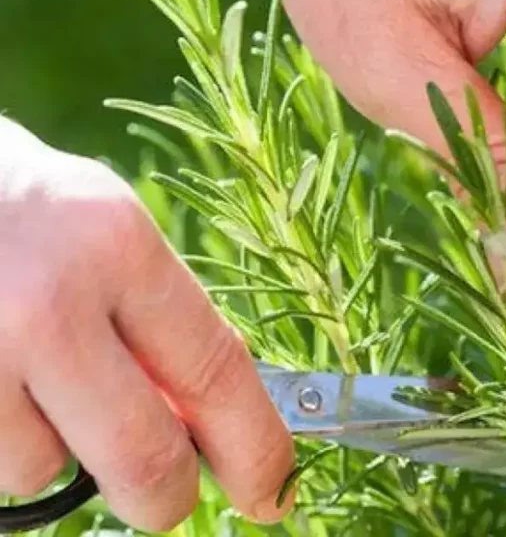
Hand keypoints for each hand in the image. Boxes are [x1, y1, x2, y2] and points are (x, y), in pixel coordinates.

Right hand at [0, 118, 294, 530]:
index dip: (256, 448)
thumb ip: (154, 319)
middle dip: (165, 497)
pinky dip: (0, 436)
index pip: (215, 370)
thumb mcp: (99, 233)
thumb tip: (205, 421)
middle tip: (166, 500)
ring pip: (43, 468)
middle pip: (144, 456)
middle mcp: (48, 301)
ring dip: (51, 450)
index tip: (275, 492)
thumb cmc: (17, 209)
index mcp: (117, 243)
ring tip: (26, 376)